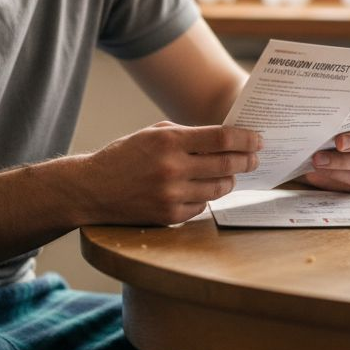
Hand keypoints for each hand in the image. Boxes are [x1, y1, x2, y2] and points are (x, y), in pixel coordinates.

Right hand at [80, 121, 260, 224]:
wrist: (92, 188)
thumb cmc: (126, 155)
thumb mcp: (154, 133)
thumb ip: (189, 135)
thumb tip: (226, 139)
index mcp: (170, 140)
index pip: (221, 138)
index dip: (245, 139)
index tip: (258, 139)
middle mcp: (172, 168)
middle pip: (226, 164)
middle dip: (247, 161)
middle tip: (255, 158)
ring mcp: (171, 195)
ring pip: (218, 188)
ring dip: (229, 181)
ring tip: (231, 174)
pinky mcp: (169, 216)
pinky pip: (202, 207)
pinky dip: (206, 197)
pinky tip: (203, 189)